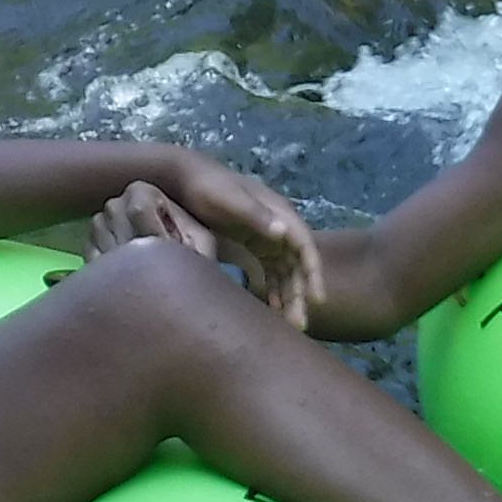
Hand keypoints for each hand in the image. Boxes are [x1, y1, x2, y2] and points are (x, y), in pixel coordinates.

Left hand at [146, 151, 322, 331]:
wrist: (184, 178)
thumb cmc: (207, 187)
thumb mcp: (230, 200)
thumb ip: (255, 215)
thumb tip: (283, 233)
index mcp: (278, 212)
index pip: (304, 245)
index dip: (313, 272)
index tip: (316, 298)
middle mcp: (278, 225)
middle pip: (297, 263)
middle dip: (300, 293)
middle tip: (300, 323)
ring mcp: (267, 235)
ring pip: (286, 270)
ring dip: (289, 295)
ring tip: (290, 323)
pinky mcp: (254, 244)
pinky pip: (271, 270)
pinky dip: (274, 289)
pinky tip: (272, 309)